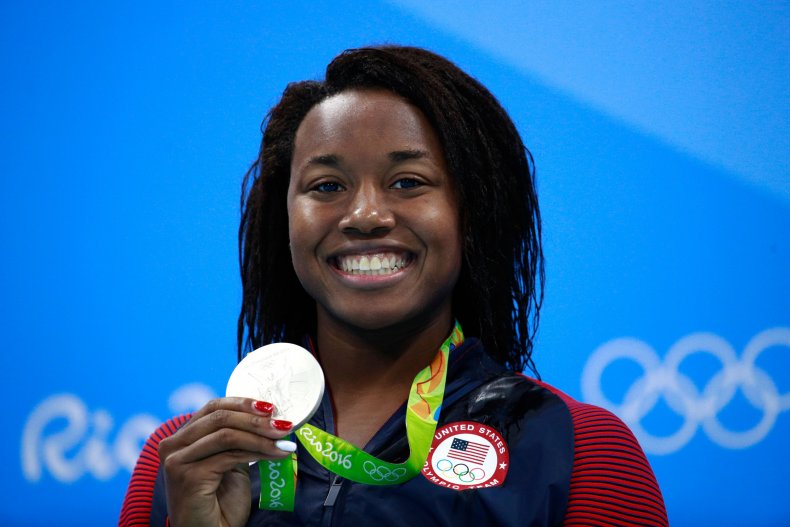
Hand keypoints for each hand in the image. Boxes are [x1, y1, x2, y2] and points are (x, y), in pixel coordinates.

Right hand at [158, 397, 294, 526]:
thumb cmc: (219, 502)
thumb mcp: (229, 461)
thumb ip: (237, 438)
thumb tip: (269, 417)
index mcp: (180, 438)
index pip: (213, 407)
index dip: (243, 403)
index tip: (271, 407)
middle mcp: (172, 445)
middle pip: (220, 417)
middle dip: (255, 419)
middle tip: (283, 424)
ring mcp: (177, 460)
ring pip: (227, 435)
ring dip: (261, 436)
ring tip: (284, 440)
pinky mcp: (187, 476)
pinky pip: (230, 455)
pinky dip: (258, 452)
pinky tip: (277, 454)